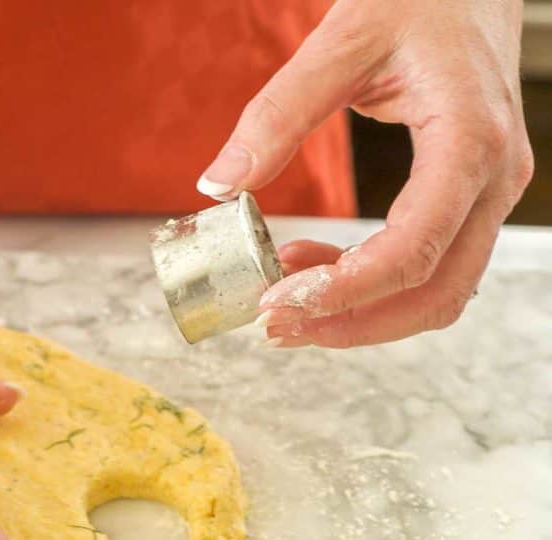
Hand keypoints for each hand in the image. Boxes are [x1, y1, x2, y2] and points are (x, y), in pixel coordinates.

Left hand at [197, 0, 532, 347]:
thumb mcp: (342, 41)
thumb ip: (278, 114)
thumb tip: (220, 182)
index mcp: (468, 138)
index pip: (415, 247)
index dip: (347, 290)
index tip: (279, 301)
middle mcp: (493, 179)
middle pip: (434, 293)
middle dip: (351, 322)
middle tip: (276, 325)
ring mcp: (490, 195)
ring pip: (438, 295)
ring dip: (363, 314)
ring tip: (289, 298)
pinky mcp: (474, 202)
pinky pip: (433, 270)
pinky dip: (374, 287)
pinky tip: (318, 270)